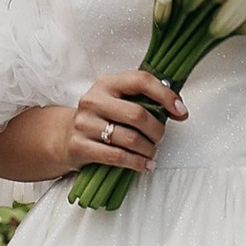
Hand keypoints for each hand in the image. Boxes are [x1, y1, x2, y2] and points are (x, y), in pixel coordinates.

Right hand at [54, 68, 183, 179]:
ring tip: (152, 152)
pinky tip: (146, 165)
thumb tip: (178, 108)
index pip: (141, 81)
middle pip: (137, 115)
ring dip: (148, 149)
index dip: (165, 96)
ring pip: (130, 139)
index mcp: (107, 83)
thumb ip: (143, 99)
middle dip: (157, 130)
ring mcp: (84, 123)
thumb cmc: (101, 118)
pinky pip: (117, 157)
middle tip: (160, 138)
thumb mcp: (117, 101)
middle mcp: (94, 100)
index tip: (181, 111)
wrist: (64, 136)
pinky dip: (138, 163)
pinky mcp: (80, 146)